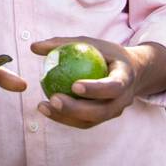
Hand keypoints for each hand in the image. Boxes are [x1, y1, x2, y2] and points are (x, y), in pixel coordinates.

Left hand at [29, 35, 143, 129]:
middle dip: (76, 109)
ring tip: (43, 106)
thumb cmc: (106, 53)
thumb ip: (64, 44)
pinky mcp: (103, 119)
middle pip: (102, 111)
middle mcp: (123, 99)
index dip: (96, 89)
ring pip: (91, 121)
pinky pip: (84, 123)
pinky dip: (65, 117)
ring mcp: (114, 112)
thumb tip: (33, 47)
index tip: (74, 85)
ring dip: (66, 117)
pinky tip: (47, 109)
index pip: (113, 86)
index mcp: (125, 77)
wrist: (131, 72)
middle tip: (53, 99)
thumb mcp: (91, 43)